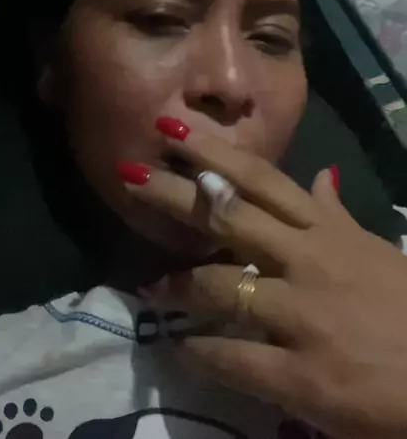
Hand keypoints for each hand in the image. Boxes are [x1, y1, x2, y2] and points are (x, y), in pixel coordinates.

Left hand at [122, 127, 406, 438]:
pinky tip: (180, 349)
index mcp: (326, 232)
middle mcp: (307, 261)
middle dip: (173, 195)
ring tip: (150, 288)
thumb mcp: (374, 251)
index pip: (262, 180)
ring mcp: (301, 315)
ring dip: (176, 287)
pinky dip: (199, 353)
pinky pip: (232, 358)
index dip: (212, 153)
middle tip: (129, 178)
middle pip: (227, 218)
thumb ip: (337, 215)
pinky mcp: (299, 374)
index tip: (170, 130)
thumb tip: (323, 176)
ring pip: (218, 287)